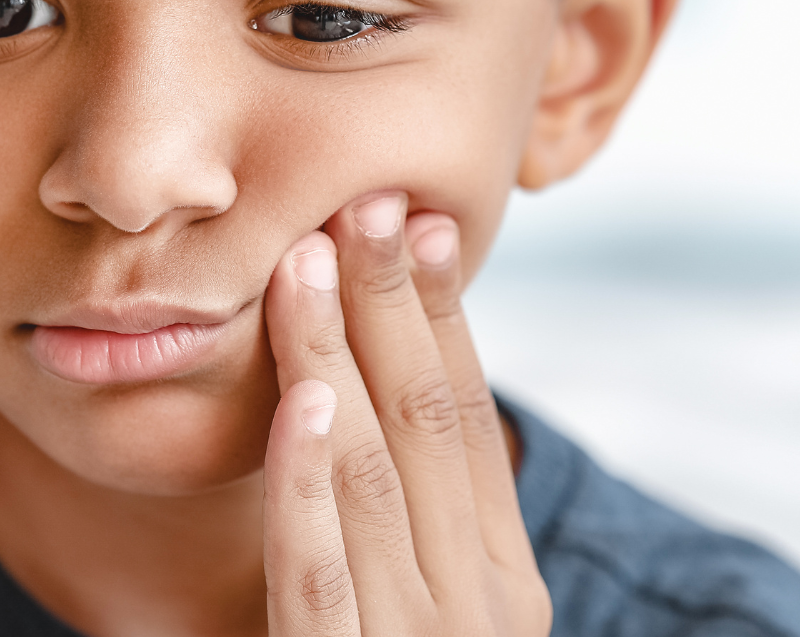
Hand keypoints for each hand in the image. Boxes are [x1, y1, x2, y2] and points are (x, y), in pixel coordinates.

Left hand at [261, 193, 551, 635]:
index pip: (467, 420)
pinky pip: (316, 574)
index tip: (418, 221)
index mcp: (503, 579)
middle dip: (391, 303)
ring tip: (305, 260)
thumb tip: (376, 394)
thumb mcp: (424, 611)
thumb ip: (413, 529)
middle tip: (364, 203)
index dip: (440, 315)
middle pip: (427, 425)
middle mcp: (476, 606)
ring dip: (335, 354)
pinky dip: (305, 481)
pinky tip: (296, 401)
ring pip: (371, 475)